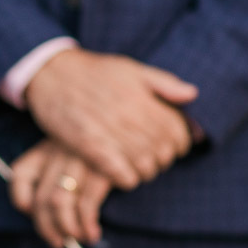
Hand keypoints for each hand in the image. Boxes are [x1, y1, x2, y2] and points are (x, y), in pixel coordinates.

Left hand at [9, 139, 109, 247]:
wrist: (141, 118)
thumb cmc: (109, 136)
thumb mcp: (79, 144)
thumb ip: (58, 167)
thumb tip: (35, 208)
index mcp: (52, 144)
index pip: (21, 173)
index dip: (20, 199)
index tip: (31, 212)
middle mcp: (62, 150)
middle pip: (41, 197)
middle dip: (46, 228)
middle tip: (57, 242)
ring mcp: (81, 157)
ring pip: (58, 204)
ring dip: (67, 229)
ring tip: (78, 238)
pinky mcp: (103, 166)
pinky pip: (87, 204)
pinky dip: (86, 225)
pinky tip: (92, 232)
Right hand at [24, 50, 197, 189]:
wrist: (54, 73)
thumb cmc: (97, 72)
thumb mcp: (133, 69)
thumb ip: (165, 83)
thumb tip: (193, 95)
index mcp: (143, 97)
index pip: (177, 131)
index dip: (180, 144)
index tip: (174, 146)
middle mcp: (130, 114)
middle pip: (162, 152)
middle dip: (163, 160)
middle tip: (155, 159)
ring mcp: (109, 131)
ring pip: (144, 165)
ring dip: (146, 171)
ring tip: (140, 166)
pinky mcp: (89, 146)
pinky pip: (120, 174)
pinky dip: (127, 178)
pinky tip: (124, 174)